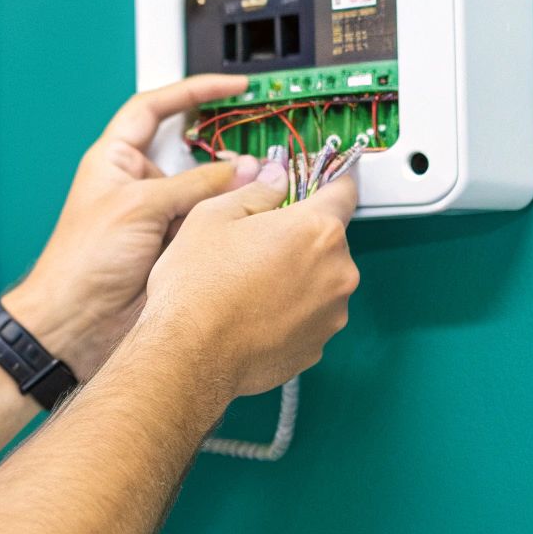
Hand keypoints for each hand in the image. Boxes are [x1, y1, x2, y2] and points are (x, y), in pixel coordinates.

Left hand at [4, 75, 260, 380]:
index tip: (233, 87)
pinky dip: (230, 223)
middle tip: (262, 149)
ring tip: (260, 191)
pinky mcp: (173, 248)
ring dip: (231, 192)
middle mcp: (138, 184)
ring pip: (208, 192)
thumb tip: (240, 168)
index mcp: (116, 159)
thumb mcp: (138, 207)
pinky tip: (249, 222)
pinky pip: (210, 226)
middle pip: (192, 153)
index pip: (156, 107)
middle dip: (226, 152)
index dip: (194, 92)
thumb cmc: (80, 263)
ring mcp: (158, 217)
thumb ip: (194, 184)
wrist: (76, 324)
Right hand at [141, 172, 359, 408]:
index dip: (326, 182)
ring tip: (249, 285)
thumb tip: (275, 178)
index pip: (343, 190)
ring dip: (296, 276)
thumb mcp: (213, 216)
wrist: (189, 355)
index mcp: (316, 230)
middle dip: (299, 237)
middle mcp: (337, 271)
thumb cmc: (197, 286)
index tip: (312, 183)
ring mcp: (332, 313)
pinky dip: (290, 311)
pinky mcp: (318, 345)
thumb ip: (256, 190)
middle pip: (329, 239)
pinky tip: (254, 313)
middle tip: (256, 244)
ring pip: (320, 280)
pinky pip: (311, 316)